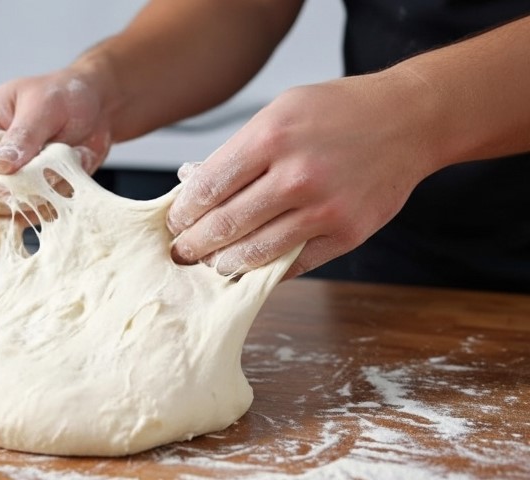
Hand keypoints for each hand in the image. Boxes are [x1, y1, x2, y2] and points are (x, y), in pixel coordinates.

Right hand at [0, 66, 112, 207]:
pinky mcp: (30, 192)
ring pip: (10, 210)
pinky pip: (36, 213)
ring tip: (63, 173)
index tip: (17, 186)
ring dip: (41, 200)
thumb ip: (23, 136)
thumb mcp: (45, 105)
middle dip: (19, 195)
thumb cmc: (66, 93)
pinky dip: (55, 204)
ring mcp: (8, 177)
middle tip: (50, 179)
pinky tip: (69, 180)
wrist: (96, 106)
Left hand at [167, 72, 437, 278]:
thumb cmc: (339, 113)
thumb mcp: (281, 112)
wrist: (409, 120)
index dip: (185, 212)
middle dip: (195, 244)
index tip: (175, 223)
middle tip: (182, 253)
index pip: (209, 186)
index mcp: (272, 137)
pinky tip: (252, 268)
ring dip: (225, 263)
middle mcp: (296, 174)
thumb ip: (239, 151)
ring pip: (256, 252)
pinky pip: (294, 263)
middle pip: (226, 224)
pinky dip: (267, 269)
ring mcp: (324, 208)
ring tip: (213, 264)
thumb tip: (196, 186)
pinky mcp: (347, 233)